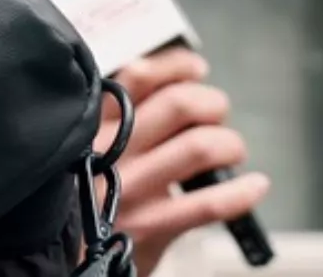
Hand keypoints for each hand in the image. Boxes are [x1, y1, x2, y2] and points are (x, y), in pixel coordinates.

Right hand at [98, 49, 270, 272]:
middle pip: (178, 104)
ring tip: (230, 151)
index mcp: (94, 124)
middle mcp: (112, 151)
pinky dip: (242, 193)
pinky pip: (208, 204)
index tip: (196, 70)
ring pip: (199, 147)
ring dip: (229, 144)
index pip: (138, 76)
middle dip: (212, 104)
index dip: (177, 66)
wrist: (67, 257)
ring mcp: (130, 189)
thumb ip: (117, 115)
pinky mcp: (149, 226)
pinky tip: (254, 187)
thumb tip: (171, 79)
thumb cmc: (85, 196)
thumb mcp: (86, 147)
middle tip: (216, 116)